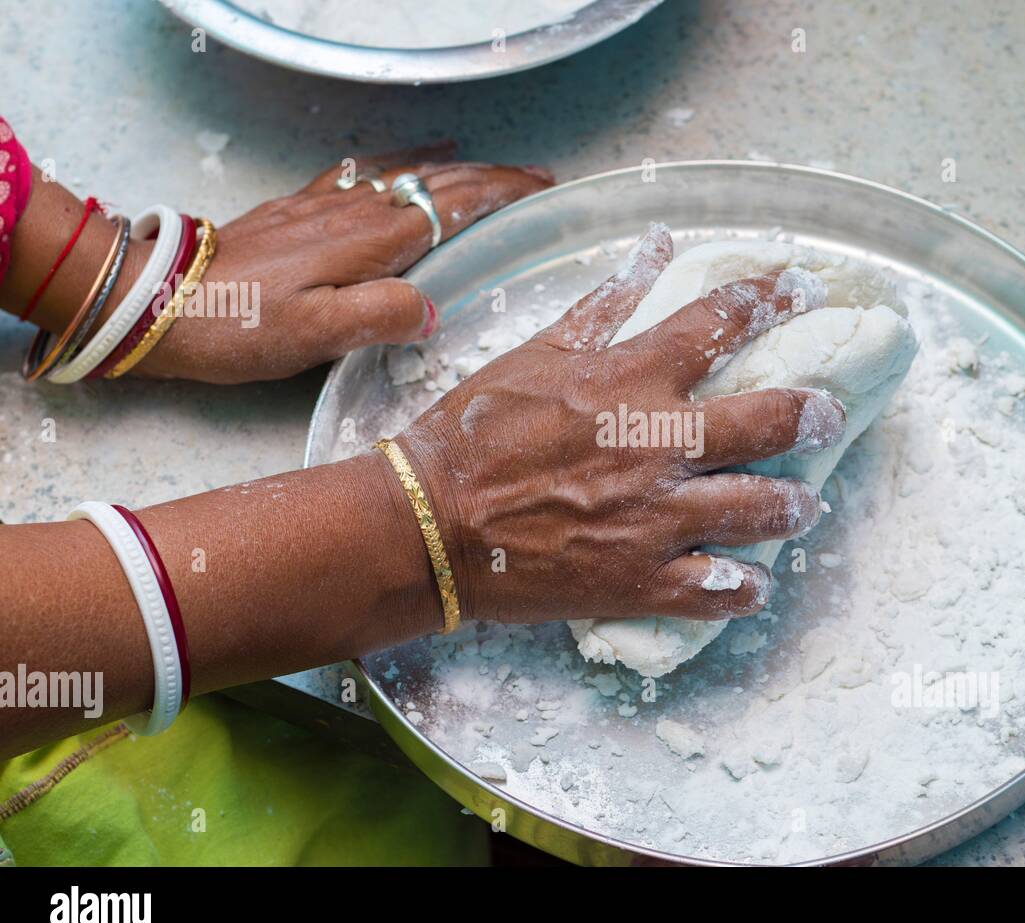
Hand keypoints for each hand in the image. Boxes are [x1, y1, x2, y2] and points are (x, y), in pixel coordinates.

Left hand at [134, 142, 553, 382]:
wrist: (161, 300)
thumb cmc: (240, 325)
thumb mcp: (317, 334)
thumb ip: (382, 315)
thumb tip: (432, 307)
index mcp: (369, 241)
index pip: (453, 206)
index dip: (501, 195)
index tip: (541, 189)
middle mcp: (353, 212)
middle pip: (436, 183)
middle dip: (491, 178)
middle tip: (535, 179)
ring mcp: (324, 206)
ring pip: (403, 175)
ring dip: (452, 170)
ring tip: (487, 170)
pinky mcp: (298, 210)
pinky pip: (361, 173)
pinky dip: (396, 163)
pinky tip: (401, 162)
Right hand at [393, 224, 847, 624]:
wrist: (427, 525)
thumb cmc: (473, 433)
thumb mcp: (535, 352)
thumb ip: (603, 303)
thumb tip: (656, 248)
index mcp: (629, 380)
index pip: (722, 321)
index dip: (773, 296)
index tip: (803, 287)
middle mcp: (655, 445)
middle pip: (769, 420)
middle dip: (813, 412)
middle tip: (828, 414)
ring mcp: (653, 518)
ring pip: (760, 509)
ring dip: (794, 505)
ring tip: (804, 505)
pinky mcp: (639, 580)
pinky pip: (717, 592)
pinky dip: (746, 589)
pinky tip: (755, 583)